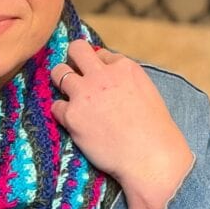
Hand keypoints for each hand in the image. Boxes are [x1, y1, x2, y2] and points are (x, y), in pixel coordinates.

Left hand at [51, 40, 193, 208]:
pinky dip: (62, 114)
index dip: (98, 68)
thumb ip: (125, 81)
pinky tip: (75, 124)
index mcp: (124, 67)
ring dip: (61, 82)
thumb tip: (110, 77)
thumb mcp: (146, 93)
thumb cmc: (154, 131)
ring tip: (70, 97)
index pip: (101, 54)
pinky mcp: (71, 116)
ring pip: (58, 72)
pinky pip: (55, 106)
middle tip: (75, 75)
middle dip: (73, 59)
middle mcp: (102, 75)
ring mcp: (84, 94)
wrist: (150, 159)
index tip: (99, 81)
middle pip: (76, 49)